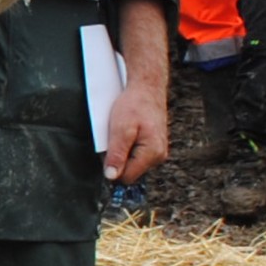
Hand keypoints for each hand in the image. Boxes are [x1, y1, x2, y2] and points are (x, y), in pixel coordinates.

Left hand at [104, 0, 171, 184]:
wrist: (147, 87)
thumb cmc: (134, 105)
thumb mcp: (120, 130)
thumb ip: (116, 154)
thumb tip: (112, 176)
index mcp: (152, 154)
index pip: (126, 177)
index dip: (113, 168)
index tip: (107, 151)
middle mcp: (159, 155)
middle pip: (130, 171)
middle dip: (118, 159)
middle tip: (115, 138)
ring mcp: (158, 151)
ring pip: (132, 163)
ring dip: (122, 152)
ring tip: (122, 133)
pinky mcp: (154, 145)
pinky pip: (136, 154)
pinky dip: (128, 146)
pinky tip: (128, 133)